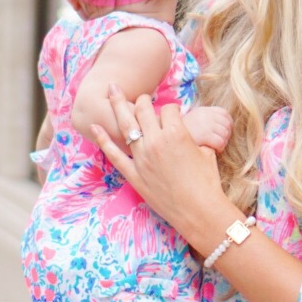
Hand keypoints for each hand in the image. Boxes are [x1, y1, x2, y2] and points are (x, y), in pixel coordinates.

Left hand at [91, 85, 230, 240]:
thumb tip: (190, 132)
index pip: (169, 109)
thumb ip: (194, 138)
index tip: (172, 112)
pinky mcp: (133, 174)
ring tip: (112, 91)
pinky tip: (94, 126)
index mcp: (177, 133)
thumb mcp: (206, 152)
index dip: (171, 108)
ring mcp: (141, 157)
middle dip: (143, 100)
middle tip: (142, 98)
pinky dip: (102, 139)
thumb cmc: (207, 183)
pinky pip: (113, 153)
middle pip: (143, 110)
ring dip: (118, 105)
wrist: (199, 210)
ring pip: (126, 125)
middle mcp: (156, 141)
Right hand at [182, 105, 232, 152]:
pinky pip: (221, 141)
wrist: (166, 142)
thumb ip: (206, 120)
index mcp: (202, 110)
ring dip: (223, 142)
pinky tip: (213, 151)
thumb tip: (226, 125)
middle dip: (226, 135)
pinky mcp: (203, 135)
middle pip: (227, 124)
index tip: (222, 134)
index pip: (224, 114)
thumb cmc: (180, 137)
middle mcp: (204, 115)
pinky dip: (220, 148)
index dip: (227, 125)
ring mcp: (203, 124)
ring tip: (215, 147)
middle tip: (219, 143)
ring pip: (225, 134)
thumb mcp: (193, 122)